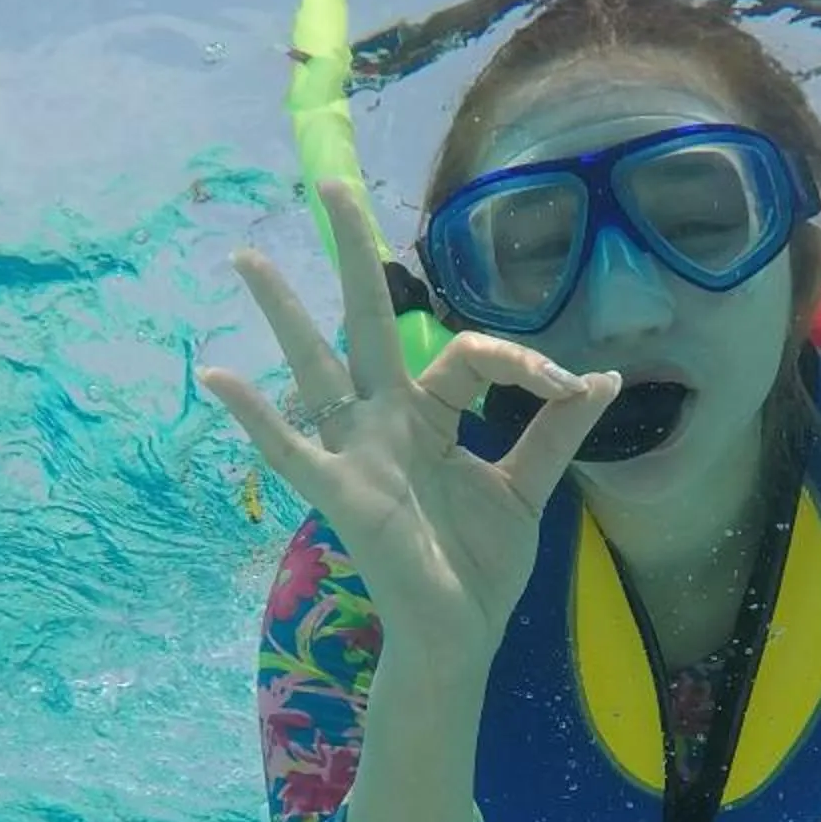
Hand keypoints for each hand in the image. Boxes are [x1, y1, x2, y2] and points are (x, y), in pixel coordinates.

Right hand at [200, 184, 618, 665]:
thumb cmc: (480, 568)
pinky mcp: (341, 492)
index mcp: (433, 414)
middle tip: (335, 184)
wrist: (460, 637)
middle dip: (354, 254)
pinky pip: (290, 448)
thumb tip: (604, 378)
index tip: (569, 390)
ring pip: (319, 366)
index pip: (472, 352)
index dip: (525, 362)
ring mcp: (358, 451)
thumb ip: (555, 431)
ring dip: (285, 313)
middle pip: (371, 320)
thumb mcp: (527, 488)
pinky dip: (255, 416)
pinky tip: (217, 376)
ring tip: (249, 258)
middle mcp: (388, 419)